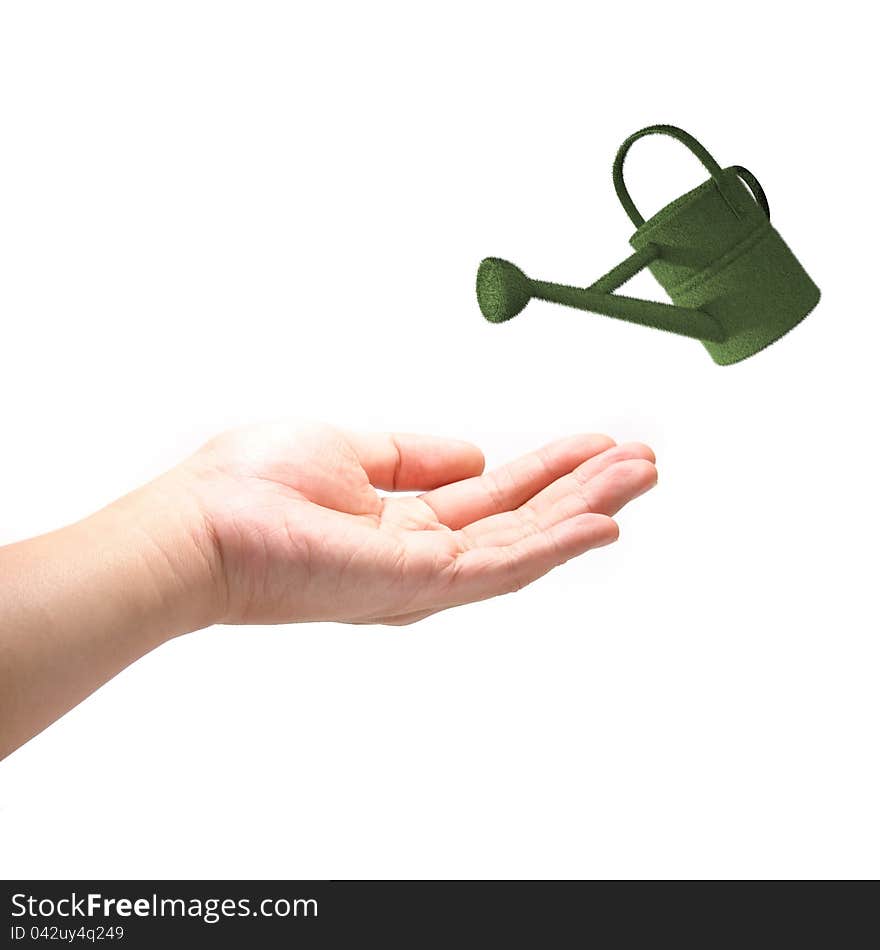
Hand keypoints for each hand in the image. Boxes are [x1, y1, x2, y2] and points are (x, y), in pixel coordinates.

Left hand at [153, 422, 656, 625]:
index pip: (495, 495)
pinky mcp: (419, 583)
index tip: (597, 443)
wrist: (201, 526)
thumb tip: (475, 454)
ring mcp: (424, 574)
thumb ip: (414, 457)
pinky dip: (558, 544)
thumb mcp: (350, 451)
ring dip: (587, 509)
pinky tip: (602, 522)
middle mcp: (424, 555)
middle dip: (584, 488)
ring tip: (641, 477)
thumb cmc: (252, 489)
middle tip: (643, 459)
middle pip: (523, 519)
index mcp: (405, 522)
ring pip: (527, 542)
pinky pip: (503, 565)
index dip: (548, 468)